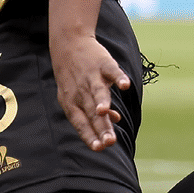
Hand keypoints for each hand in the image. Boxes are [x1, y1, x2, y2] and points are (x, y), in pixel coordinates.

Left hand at [50, 31, 129, 151]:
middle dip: (101, 127)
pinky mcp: (103, 63)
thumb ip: (93, 111)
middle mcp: (81, 92)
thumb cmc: (74, 77)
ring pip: (97, 92)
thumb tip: (113, 121)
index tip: (99, 148)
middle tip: (110, 142)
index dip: (89, 136)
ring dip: (102, 103)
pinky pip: (112, 71)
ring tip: (105, 113)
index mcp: (72, 104)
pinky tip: (125, 86)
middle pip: (92, 113)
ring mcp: (91, 77)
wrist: (68, 44)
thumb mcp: (77, 96)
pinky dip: (118, 78)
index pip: (81, 123)